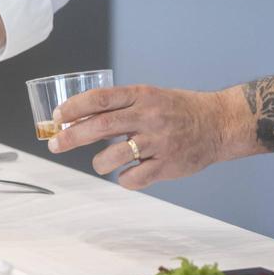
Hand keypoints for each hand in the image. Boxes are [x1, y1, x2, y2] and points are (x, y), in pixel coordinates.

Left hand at [46, 85, 228, 189]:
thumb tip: (80, 117)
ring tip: (100, 163)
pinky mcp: (167, 165)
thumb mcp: (150, 96)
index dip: (74, 107)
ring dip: (99, 163)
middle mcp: (148, 116)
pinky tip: (128, 173)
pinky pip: (134, 178)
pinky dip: (124, 178)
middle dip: (71, 137)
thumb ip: (120, 105)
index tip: (57, 116)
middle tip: (55, 145)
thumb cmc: (178, 109)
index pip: (100, 99)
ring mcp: (158, 142)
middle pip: (100, 126)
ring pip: (114, 156)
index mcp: (141, 95)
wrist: (218, 123)